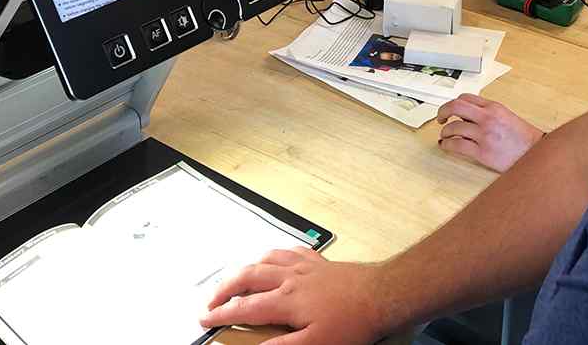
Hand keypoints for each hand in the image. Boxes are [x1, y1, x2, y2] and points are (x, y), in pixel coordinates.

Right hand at [200, 248, 387, 344]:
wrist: (381, 294)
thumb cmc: (351, 320)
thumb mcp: (315, 343)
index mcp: (286, 299)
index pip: (244, 307)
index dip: (222, 314)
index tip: (206, 319)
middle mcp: (291, 278)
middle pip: (248, 277)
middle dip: (225, 287)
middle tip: (212, 299)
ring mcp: (305, 266)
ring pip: (266, 260)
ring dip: (246, 268)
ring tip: (237, 278)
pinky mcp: (319, 262)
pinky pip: (290, 252)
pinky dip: (275, 255)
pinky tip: (276, 259)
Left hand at [437, 94, 543, 171]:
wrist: (536, 152)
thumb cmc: (523, 137)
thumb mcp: (506, 116)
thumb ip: (488, 113)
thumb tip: (467, 116)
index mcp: (494, 107)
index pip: (466, 98)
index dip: (453, 103)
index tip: (449, 110)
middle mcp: (487, 118)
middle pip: (455, 107)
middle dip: (443, 111)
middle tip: (440, 118)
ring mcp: (484, 135)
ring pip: (454, 127)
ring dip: (445, 132)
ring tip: (445, 136)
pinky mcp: (482, 152)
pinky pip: (457, 145)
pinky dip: (448, 144)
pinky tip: (447, 145)